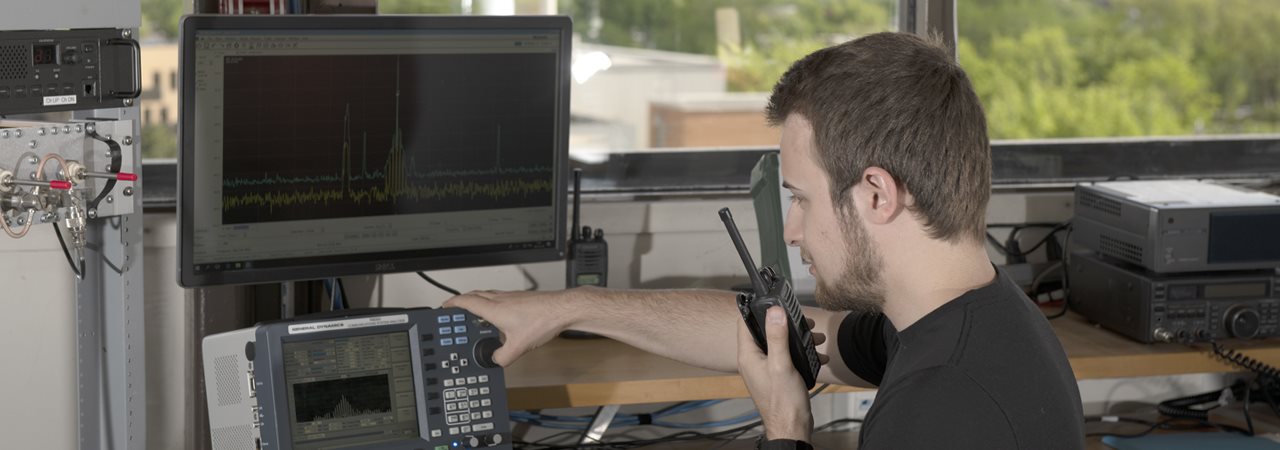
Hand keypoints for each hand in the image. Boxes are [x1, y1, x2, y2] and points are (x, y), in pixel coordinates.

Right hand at [444, 287, 591, 366]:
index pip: (466, 301)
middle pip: (474, 295)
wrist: (563, 309)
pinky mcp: (521, 298)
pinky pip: (500, 298)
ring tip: (474, 313)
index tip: (444, 307)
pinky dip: (492, 304)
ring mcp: (512, 297)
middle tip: (455, 309)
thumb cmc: (543, 321)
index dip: (452, 304)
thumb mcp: (518, 347)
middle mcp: (501, 299)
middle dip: (462, 301)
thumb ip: (502, 358)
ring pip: (488, 295)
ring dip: (477, 301)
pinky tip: (499, 316)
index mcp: (494, 308)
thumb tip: (494, 361)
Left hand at [737, 307, 816, 441]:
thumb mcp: (781, 364)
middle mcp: (754, 360)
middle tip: (803, 321)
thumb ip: (777, 337)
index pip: (745, 322)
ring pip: (780, 343)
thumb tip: (774, 311)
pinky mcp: (778, 375)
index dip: (757, 309)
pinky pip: (789, 357)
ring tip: (816, 337)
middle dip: (786, 324)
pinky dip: (802, 354)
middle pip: (766, 331)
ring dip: (798, 339)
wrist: (792, 427)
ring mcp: (766, 368)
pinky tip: (818, 355)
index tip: (773, 301)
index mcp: (748, 356)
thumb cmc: (783, 401)